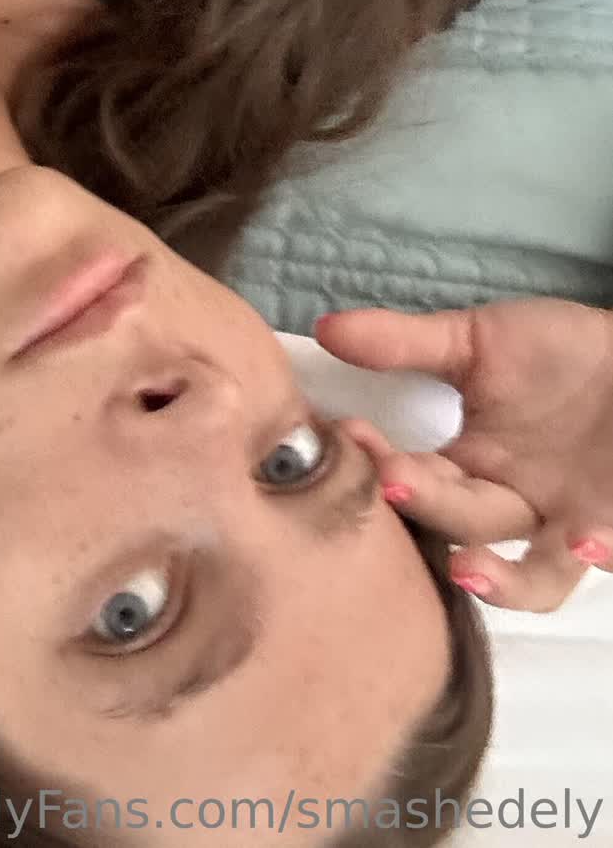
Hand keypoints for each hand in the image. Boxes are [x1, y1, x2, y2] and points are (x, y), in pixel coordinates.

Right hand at [315, 300, 612, 613]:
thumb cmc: (561, 353)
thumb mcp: (477, 340)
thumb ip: (404, 341)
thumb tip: (325, 328)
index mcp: (468, 469)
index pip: (411, 481)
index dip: (381, 464)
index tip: (347, 433)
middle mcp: (514, 508)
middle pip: (461, 523)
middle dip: (426, 505)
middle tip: (395, 481)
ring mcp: (568, 524)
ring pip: (535, 579)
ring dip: (503, 582)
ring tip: (471, 571)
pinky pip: (604, 550)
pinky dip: (598, 551)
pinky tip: (584, 541)